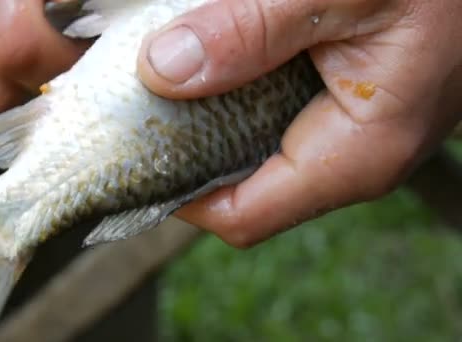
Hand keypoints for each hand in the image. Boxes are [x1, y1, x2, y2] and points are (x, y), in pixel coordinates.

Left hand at [137, 0, 461, 246]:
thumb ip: (253, 30)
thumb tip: (164, 69)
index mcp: (355, 154)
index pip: (242, 215)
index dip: (178, 193)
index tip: (132, 147)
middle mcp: (349, 160)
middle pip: (239, 189)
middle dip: (182, 150)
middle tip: (138, 103)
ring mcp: (344, 138)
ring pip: (252, 155)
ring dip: (204, 118)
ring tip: (165, 79)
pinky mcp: (341, 111)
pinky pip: (271, 123)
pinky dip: (234, 95)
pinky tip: (215, 61)